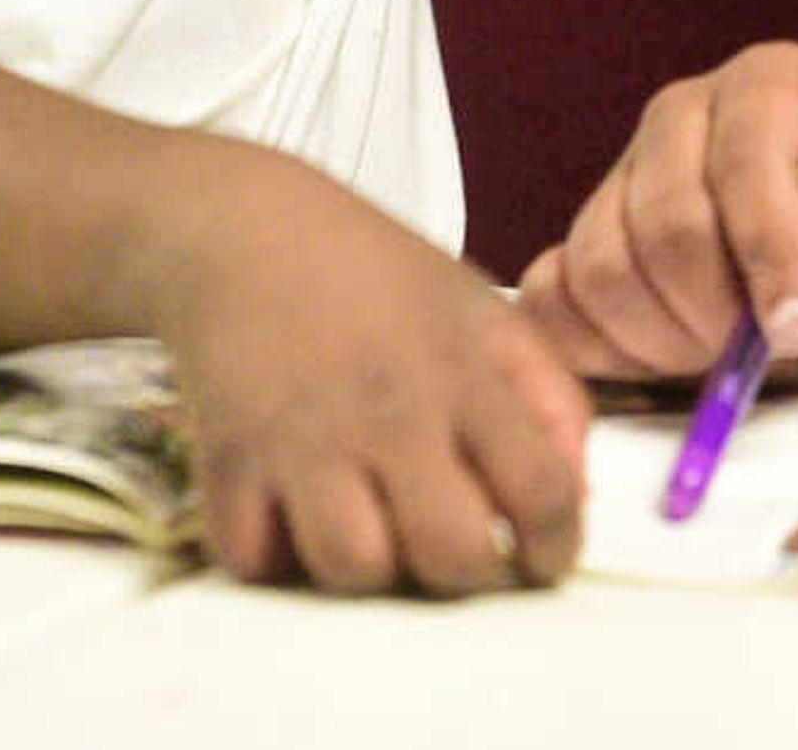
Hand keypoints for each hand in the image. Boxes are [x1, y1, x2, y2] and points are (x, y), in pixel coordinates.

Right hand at [150, 156, 590, 594]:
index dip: (557, 545)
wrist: (242, 225)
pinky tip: (293, 515)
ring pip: (353, 569)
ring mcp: (304, 439)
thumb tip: (572, 493)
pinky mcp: (225, 458)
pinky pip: (256, 559)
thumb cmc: (374, 269)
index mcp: (463, 372)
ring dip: (368, 569)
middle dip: (465, 572)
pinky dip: (275, 555)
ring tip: (369, 527)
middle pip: (451, 554)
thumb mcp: (483, 307)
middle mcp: (390, 412)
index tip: (542, 557)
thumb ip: (547, 393)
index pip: (542, 489)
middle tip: (449, 542)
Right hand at [516, 40, 797, 381]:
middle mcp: (682, 116)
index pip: (744, 163)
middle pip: (662, 226)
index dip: (769, 253)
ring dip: (666, 341)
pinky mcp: (587, 242)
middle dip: (719, 313)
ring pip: (600, 270)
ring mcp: (623, 176)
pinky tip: (668, 360)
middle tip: (770, 354)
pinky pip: (552, 300)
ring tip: (730, 355)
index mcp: (771, 85)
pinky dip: (600, 349)